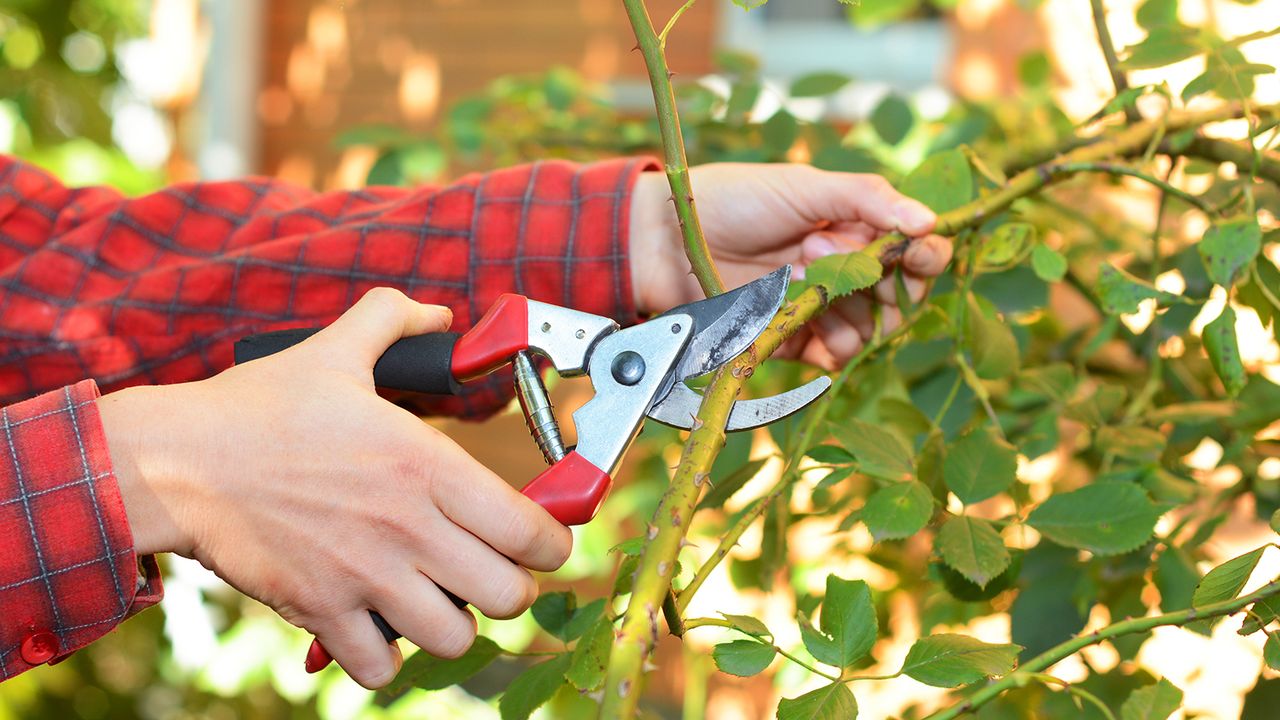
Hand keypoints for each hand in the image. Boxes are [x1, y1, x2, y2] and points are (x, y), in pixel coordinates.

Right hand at [98, 288, 571, 688]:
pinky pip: (381, 669)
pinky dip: (386, 658)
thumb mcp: (335, 350)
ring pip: (454, 638)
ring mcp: (366, 575)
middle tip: (489, 572)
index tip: (542, 542)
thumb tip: (436, 312)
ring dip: (453, 625)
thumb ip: (393, 320)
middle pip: (508, 595)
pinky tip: (379, 627)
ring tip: (437, 601)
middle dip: (509, 588)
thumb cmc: (258, 408)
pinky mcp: (321, 611)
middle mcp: (409, 527)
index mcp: (427, 464)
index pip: (531, 531)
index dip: (552, 544)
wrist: (177, 461)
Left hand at [629, 163, 952, 369]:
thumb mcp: (806, 186)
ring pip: (870, 329)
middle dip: (883, 282)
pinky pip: (835, 355)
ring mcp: (820, 308)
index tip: (921, 253)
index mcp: (855, 227)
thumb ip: (868, 198)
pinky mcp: (794, 339)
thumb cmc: (735, 200)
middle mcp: (845, 270)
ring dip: (848, 306)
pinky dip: (833, 343)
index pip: (914, 251)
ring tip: (800, 271)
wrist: (670, 239)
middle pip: (899, 297)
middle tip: (828, 252)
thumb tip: (930, 221)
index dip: (925, 255)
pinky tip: (806, 317)